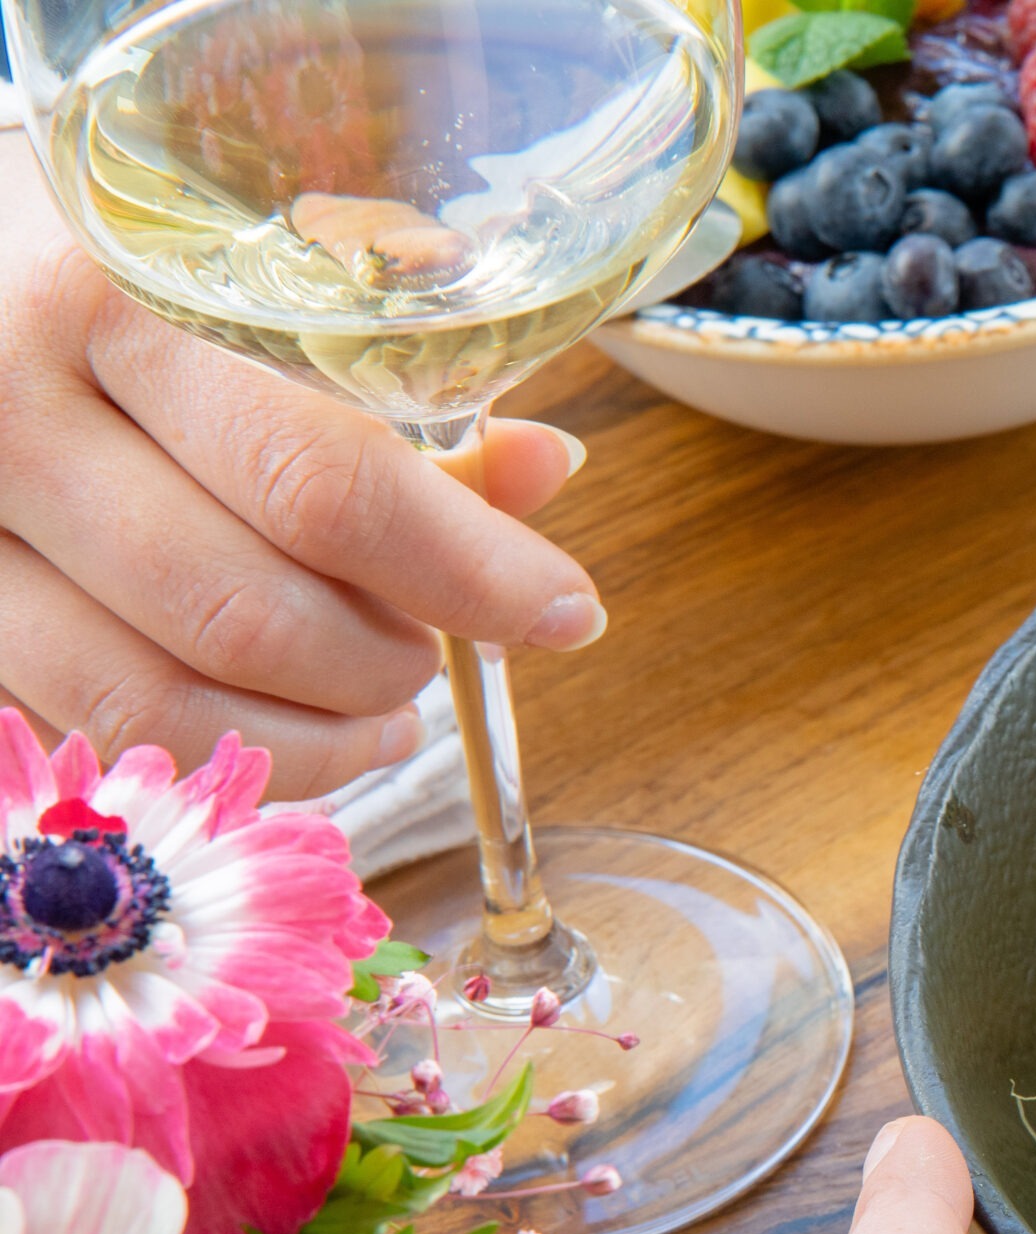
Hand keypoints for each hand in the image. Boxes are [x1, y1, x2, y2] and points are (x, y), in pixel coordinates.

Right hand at [0, 136, 607, 798]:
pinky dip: (226, 751)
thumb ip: (391, 386)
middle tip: (444, 645)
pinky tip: (295, 723)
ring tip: (385, 700)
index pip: (321, 481)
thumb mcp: (243, 278)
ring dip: (314, 731)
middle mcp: (2, 414)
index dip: (466, 569)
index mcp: (103, 300)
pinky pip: (97, 731)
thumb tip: (541, 470)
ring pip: (159, 702)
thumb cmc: (108, 265)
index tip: (564, 610)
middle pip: (246, 612)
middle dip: (386, 658)